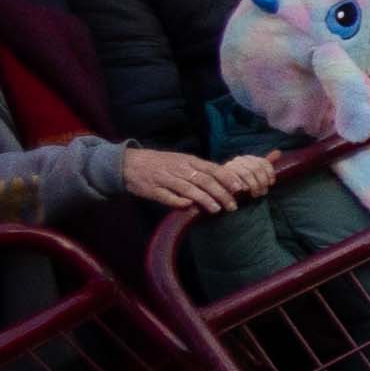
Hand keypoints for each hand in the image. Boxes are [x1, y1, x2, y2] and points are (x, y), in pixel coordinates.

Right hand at [117, 147, 265, 215]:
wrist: (129, 163)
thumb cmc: (161, 163)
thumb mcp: (182, 161)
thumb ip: (199, 170)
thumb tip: (224, 181)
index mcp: (188, 161)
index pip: (212, 169)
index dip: (227, 178)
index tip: (241, 188)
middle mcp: (179, 168)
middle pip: (204, 180)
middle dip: (221, 193)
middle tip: (233, 205)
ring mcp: (165, 178)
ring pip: (189, 188)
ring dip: (204, 199)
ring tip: (217, 209)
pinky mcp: (152, 189)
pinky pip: (167, 196)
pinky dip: (178, 201)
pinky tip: (189, 207)